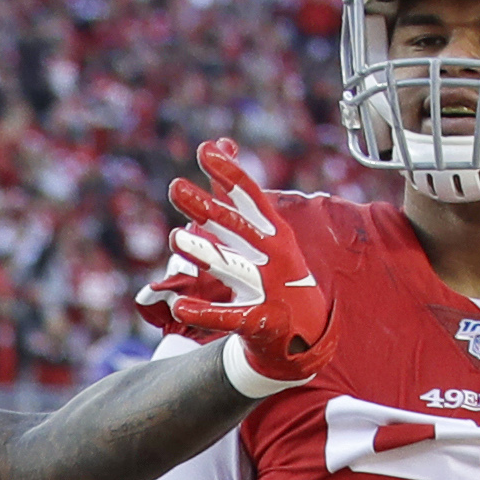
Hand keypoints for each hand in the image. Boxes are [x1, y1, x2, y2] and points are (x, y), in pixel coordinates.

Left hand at [136, 141, 331, 397]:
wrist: (304, 335)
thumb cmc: (274, 274)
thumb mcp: (262, 232)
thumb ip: (235, 191)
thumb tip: (219, 144)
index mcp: (274, 233)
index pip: (252, 198)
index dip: (230, 174)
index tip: (205, 151)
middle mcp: (275, 257)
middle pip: (238, 228)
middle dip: (208, 208)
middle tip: (175, 187)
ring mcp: (270, 289)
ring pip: (234, 268)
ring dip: (205, 254)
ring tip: (175, 239)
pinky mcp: (262, 322)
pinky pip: (229, 317)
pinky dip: (205, 312)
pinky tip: (180, 307)